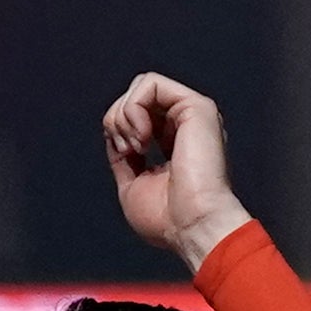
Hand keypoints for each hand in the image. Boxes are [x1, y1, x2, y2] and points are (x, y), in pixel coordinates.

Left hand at [102, 73, 253, 272]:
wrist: (193, 227)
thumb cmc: (169, 220)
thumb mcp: (132, 185)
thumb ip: (123, 157)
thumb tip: (112, 133)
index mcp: (175, 144)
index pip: (137, 115)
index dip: (117, 129)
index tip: (124, 156)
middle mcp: (186, 126)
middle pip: (136, 96)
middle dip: (117, 119)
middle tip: (127, 150)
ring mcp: (193, 114)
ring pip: (141, 84)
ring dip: (124, 115)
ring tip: (136, 145)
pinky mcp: (197, 106)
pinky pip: (151, 83)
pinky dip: (134, 108)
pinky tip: (143, 137)